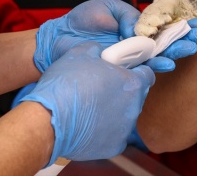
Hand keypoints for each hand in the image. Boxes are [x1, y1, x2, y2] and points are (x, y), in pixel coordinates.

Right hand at [21, 42, 154, 162]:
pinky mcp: (114, 147)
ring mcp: (125, 130)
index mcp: (132, 83)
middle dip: (123, 91)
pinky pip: (114, 134)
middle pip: (136, 96)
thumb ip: (98, 50)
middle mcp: (134, 108)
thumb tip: (101, 53)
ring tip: (91, 107)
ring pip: (125, 116)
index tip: (123, 70)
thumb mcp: (81, 53)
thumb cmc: (66, 85)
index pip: (147, 74)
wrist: (48, 121)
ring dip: (114, 110)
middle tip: (102, 87)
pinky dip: (104, 130)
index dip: (136, 70)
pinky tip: (87, 125)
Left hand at [34, 0, 196, 72]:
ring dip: (176, 53)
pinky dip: (156, 65)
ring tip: (190, 48)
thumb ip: (131, 17)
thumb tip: (144, 34)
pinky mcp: (122, 69)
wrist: (61, 37)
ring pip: (159, 55)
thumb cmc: (84, 20)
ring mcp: (131, 56)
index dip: (181, 25)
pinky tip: (168, 63)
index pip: (164, 26)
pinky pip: (143, 67)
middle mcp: (137, 42)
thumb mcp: (110, 7)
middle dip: (185, 39)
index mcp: (137, 26)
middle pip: (167, 42)